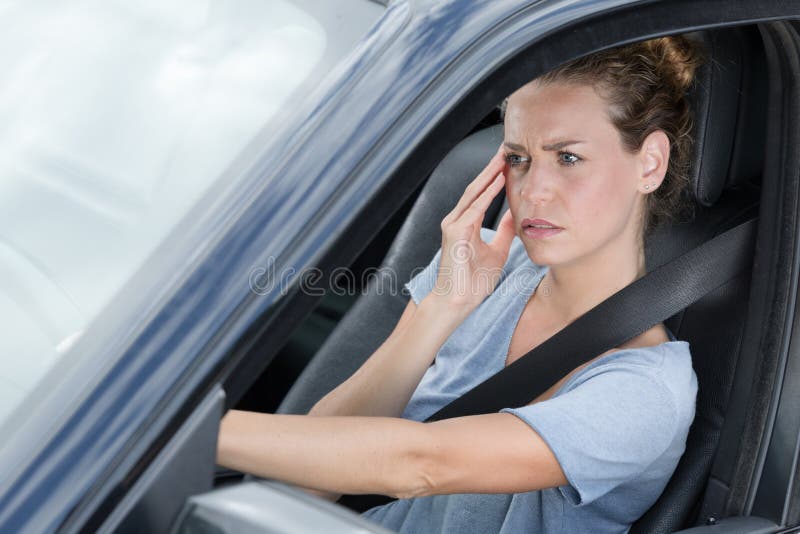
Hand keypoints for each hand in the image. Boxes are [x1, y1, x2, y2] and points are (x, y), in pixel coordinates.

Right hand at [430, 146, 516, 310]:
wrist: (456, 302)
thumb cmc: (472, 282)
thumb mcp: (497, 251)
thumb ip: (504, 231)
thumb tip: (516, 215)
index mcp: (464, 224)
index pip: (480, 193)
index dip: (494, 176)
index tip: (509, 160)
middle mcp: (456, 220)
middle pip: (476, 187)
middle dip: (491, 167)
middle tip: (507, 148)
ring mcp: (453, 225)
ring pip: (473, 193)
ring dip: (489, 174)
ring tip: (504, 157)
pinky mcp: (455, 233)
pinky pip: (473, 209)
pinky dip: (486, 194)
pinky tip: (498, 181)